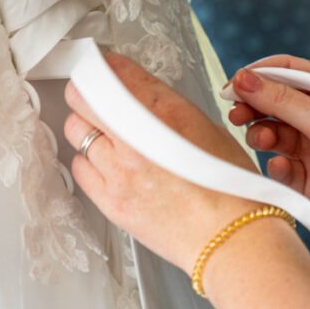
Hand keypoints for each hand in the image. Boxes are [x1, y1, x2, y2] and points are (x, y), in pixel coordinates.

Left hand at [64, 53, 258, 274]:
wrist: (233, 241)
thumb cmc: (231, 189)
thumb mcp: (206, 127)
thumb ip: (164, 108)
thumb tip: (136, 95)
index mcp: (165, 111)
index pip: (114, 71)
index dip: (106, 67)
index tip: (104, 69)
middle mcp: (137, 138)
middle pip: (81, 97)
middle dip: (87, 93)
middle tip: (95, 99)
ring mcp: (119, 171)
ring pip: (76, 130)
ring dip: (87, 127)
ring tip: (105, 135)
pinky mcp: (111, 202)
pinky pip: (79, 168)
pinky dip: (88, 161)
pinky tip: (106, 165)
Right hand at [227, 55, 309, 206]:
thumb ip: (280, 99)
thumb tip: (243, 79)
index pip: (287, 71)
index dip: (259, 74)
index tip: (235, 84)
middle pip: (273, 102)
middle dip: (253, 106)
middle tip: (235, 113)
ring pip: (271, 134)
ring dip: (261, 135)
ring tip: (260, 141)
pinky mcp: (304, 178)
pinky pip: (279, 166)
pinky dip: (275, 166)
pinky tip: (281, 167)